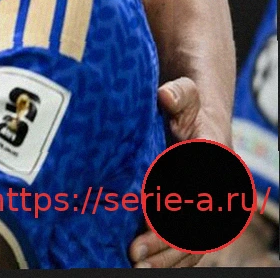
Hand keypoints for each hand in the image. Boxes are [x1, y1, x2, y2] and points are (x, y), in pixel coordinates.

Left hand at [128, 77, 209, 267]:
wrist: (197, 114)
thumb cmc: (185, 104)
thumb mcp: (185, 93)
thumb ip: (179, 94)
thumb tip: (166, 95)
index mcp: (217, 161)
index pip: (200, 197)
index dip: (175, 216)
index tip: (148, 225)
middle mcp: (220, 189)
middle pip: (198, 227)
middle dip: (166, 245)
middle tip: (134, 254)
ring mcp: (211, 205)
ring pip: (196, 242)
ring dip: (168, 258)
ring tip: (137, 265)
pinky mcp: (199, 214)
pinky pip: (191, 244)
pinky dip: (171, 257)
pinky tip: (147, 264)